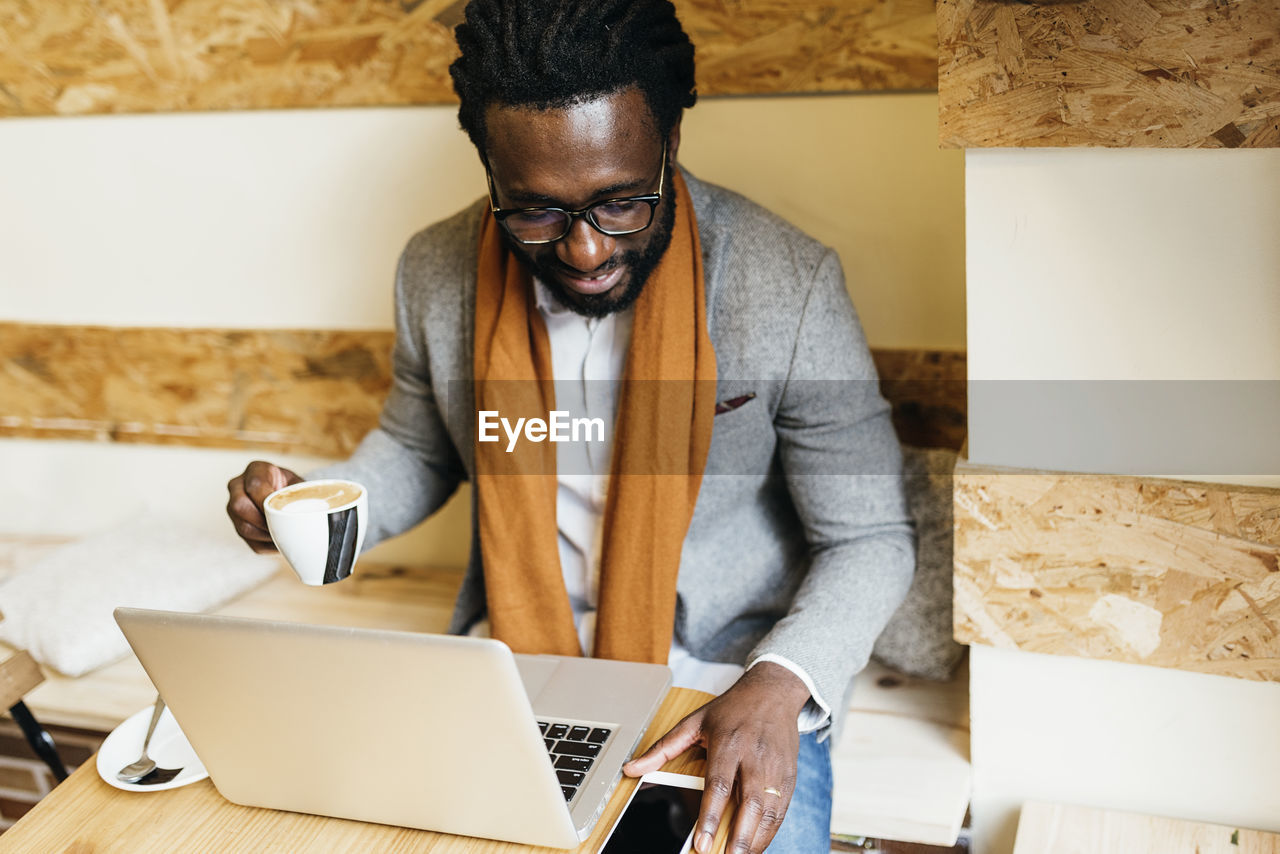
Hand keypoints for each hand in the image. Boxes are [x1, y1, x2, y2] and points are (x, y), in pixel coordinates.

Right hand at [225, 460, 302, 552]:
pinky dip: (268, 545)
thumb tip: (311, 511)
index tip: (283, 512)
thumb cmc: (293, 488)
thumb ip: (301, 495)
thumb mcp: (299, 485)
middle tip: (284, 526)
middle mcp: (238, 487)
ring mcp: (233, 508)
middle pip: (240, 507)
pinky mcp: (238, 526)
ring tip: (286, 535)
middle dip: (265, 520)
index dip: (268, 502)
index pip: (255, 486)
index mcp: (256, 470)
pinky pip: (250, 542)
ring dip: (267, 535)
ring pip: (243, 528)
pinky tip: (281, 541)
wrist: (288, 494)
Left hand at [623, 662, 810, 853]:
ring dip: (757, 839)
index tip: (702, 843)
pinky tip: (757, 845)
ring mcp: (775, 767)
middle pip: (750, 803)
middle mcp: (754, 756)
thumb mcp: (694, 721)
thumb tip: (632, 768)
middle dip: (739, 837)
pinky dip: (771, 831)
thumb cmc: (732, 709)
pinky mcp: (789, 775)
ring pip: (770, 810)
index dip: (710, 817)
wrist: (772, 692)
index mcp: (728, 743)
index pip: (719, 785)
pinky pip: (782, 808)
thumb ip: (663, 748)